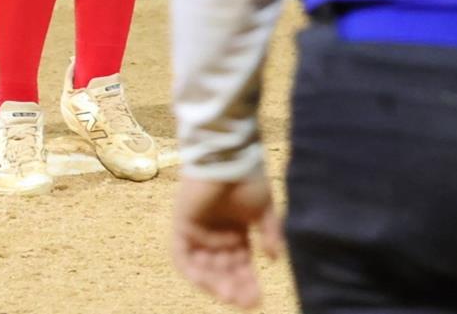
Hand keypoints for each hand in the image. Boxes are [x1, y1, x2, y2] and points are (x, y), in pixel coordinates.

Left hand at [171, 175, 282, 309]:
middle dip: (235, 287)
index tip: (259, 299)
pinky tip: (210, 284)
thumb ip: (271, 234)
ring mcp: (198, 232)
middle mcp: (216, 235)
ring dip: (217, 284)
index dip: (248, 282)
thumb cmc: (248, 178)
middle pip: (223, 270)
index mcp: (236, 232)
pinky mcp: (183, 226)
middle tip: (247, 301)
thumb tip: (274, 258)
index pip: (241, 265)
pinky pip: (183, 257)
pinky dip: (195, 272)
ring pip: (205, 268)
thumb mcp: (265, 210)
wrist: (229, 156)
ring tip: (231, 295)